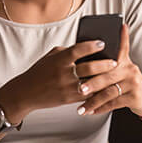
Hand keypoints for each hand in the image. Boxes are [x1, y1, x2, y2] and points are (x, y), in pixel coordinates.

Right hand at [0, 40, 115, 122]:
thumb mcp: (51, 57)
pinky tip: (105, 88)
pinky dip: (96, 92)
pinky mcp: (68, 99)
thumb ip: (67, 52)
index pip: (78, 50)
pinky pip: (86, 95)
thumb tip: (85, 48)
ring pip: (91, 83)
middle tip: (115, 61)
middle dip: (104, 64)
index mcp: (59, 60)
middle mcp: (63, 73)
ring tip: (114, 75)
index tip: (102, 43)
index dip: (91, 46)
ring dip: (104, 79)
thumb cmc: (39, 71)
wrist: (26, 92)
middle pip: (89, 67)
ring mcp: (66, 87)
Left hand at [75, 24, 141, 118]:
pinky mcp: (134, 97)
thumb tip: (86, 61)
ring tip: (81, 107)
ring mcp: (133, 83)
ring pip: (108, 91)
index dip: (122, 36)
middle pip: (107, 74)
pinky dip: (101, 108)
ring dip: (93, 101)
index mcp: (124, 61)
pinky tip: (91, 112)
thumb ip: (109, 66)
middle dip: (91, 83)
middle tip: (78, 88)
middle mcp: (130, 69)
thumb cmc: (129, 85)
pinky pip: (114, 103)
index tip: (120, 25)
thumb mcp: (123, 72)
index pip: (122, 46)